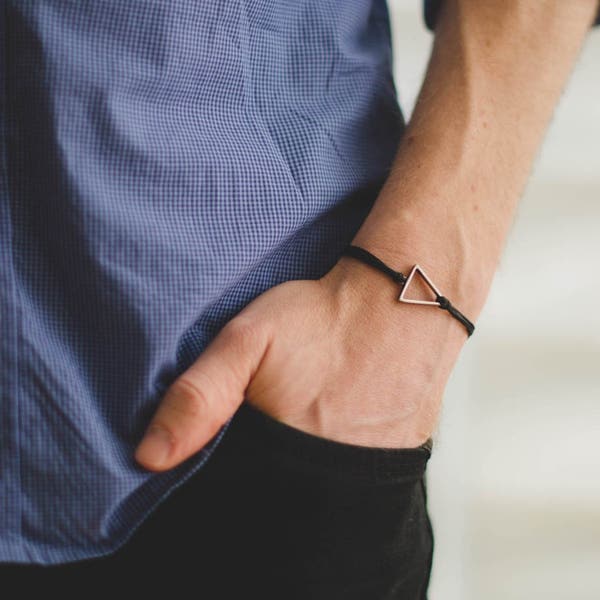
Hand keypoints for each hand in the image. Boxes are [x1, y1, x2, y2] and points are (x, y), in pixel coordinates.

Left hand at [134, 255, 470, 471]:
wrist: (401, 303)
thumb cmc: (322, 318)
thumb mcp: (248, 341)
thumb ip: (200, 396)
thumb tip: (150, 458)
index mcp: (281, 453)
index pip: (234, 495)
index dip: (225, 469)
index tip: (229, 440)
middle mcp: (324, 477)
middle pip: (276, 495)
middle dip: (263, 466)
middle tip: (276, 417)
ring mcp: (363, 474)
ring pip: (312, 491)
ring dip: (299, 466)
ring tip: (305, 419)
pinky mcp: (393, 463)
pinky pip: (351, 481)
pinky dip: (333, 461)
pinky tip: (333, 425)